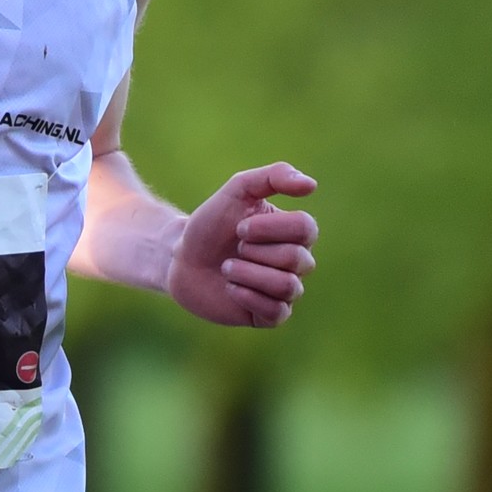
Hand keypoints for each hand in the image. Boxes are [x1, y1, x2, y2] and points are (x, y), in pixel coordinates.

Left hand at [168, 164, 318, 327]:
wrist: (180, 258)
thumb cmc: (211, 223)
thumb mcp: (237, 190)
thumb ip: (273, 176)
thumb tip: (312, 185)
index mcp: (294, 231)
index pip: (305, 228)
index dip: (269, 229)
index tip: (239, 227)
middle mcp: (296, 261)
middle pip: (297, 259)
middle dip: (255, 252)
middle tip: (233, 249)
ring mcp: (285, 290)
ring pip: (288, 286)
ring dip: (249, 274)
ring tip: (227, 268)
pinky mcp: (269, 315)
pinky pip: (276, 312)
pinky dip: (249, 297)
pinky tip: (230, 288)